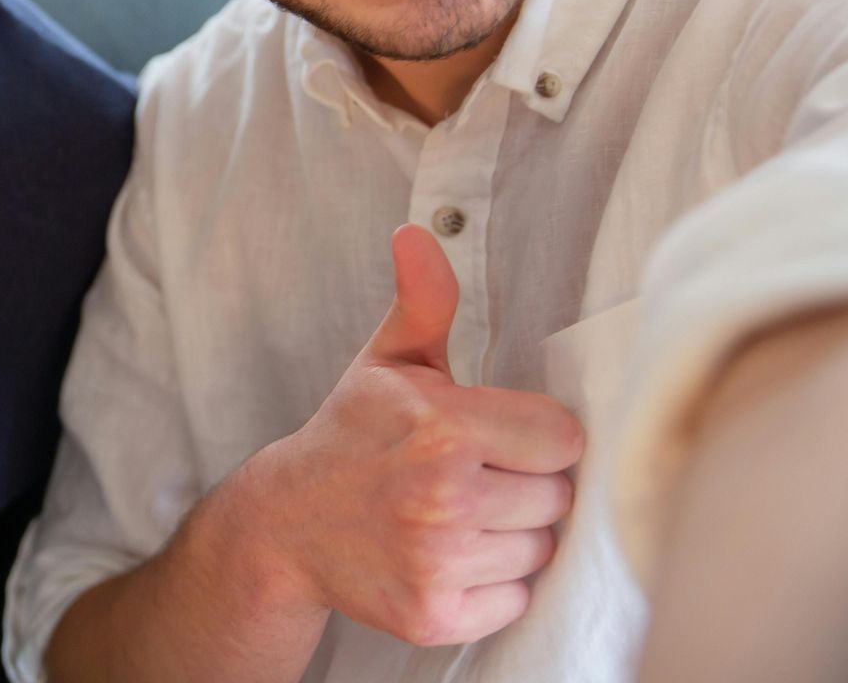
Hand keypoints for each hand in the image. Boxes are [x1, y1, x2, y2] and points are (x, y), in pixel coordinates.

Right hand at [248, 225, 583, 646]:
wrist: (285, 523)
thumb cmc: (353, 435)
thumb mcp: (387, 363)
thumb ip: (423, 301)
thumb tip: (416, 232)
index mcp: (442, 427)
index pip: (562, 439)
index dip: (534, 436)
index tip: (493, 436)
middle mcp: (442, 499)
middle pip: (556, 497)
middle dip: (524, 485)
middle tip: (470, 477)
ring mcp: (437, 562)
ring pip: (539, 549)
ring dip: (510, 536)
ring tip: (457, 516)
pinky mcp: (435, 615)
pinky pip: (514, 599)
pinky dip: (492, 584)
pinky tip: (448, 556)